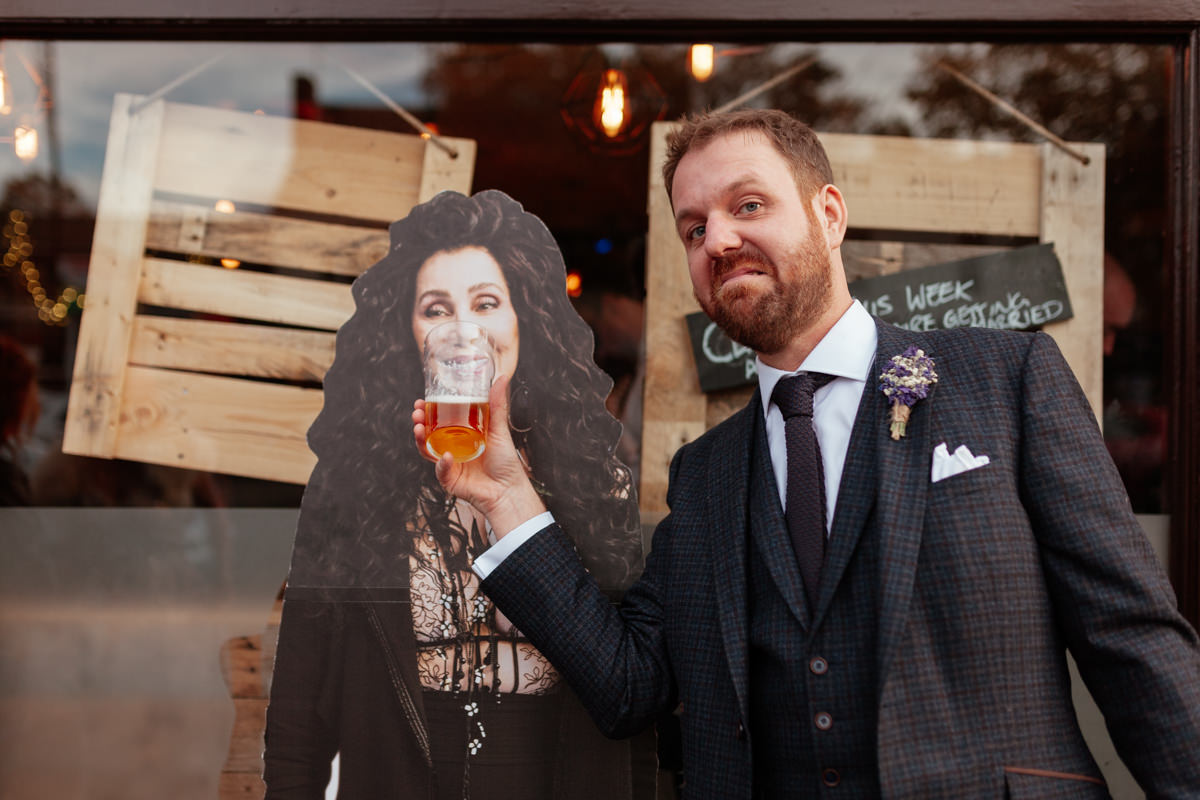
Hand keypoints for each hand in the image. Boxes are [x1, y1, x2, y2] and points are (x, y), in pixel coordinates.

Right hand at [412, 375, 546, 535]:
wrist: (508, 490)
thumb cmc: (505, 462)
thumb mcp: (499, 429)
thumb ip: (497, 405)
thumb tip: (501, 378)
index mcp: (460, 436)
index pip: (438, 422)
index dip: (428, 412)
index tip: (421, 401)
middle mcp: (452, 449)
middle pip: (428, 435)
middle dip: (419, 423)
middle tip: (416, 413)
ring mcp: (449, 465)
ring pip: (428, 451)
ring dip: (421, 440)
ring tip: (418, 428)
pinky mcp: (449, 480)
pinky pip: (441, 470)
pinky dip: (441, 463)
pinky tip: (445, 456)